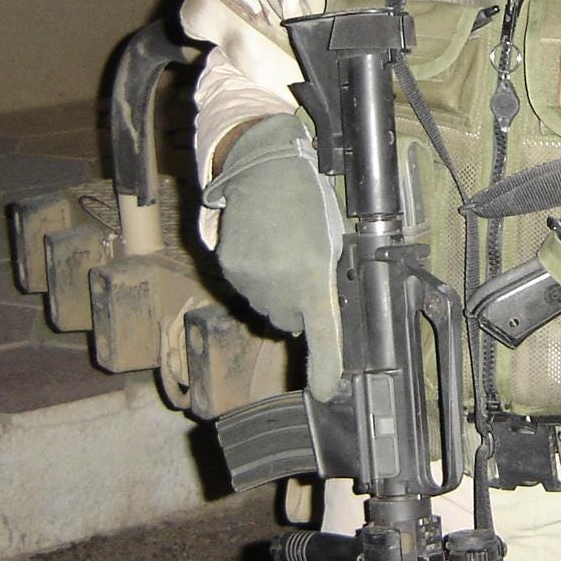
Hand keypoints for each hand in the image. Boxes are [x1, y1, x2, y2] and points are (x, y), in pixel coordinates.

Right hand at [205, 116, 343, 400]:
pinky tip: (262, 248)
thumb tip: (319, 310)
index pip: (323, 335)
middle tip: (300, 271)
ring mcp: (251, 280)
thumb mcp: (331, 240)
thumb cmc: (306, 201)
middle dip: (298, 307)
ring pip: (267, 307)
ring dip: (276, 291)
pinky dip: (256, 278)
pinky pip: (247, 290)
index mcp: (315, 276)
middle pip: (291, 322)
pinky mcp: (229, 271)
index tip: (326, 391)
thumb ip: (326, 280)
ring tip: (280, 251)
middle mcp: (281, 285)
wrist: (262, 169)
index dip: (326, 368)